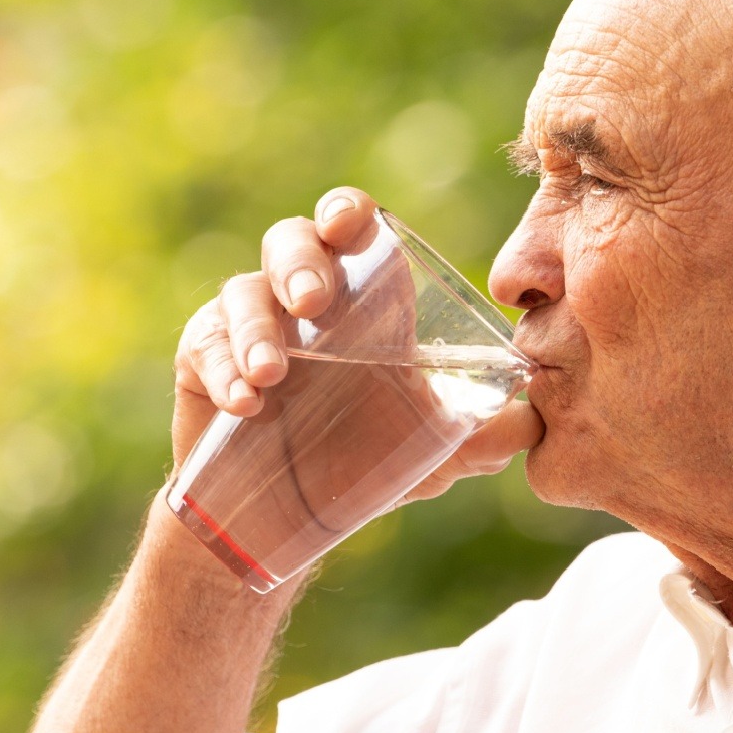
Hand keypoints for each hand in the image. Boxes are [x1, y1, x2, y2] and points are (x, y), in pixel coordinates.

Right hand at [171, 188, 543, 505]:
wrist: (286, 520)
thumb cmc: (360, 461)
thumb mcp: (428, 450)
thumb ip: (480, 435)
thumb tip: (531, 420)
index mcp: (359, 297)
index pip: (350, 227)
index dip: (348, 212)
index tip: (351, 223)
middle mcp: (299, 297)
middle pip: (289, 240)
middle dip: (299, 262)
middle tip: (314, 303)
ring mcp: (246, 325)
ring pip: (241, 291)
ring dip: (256, 327)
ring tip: (273, 375)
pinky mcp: (201, 359)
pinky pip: (203, 346)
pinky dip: (224, 369)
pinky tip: (246, 404)